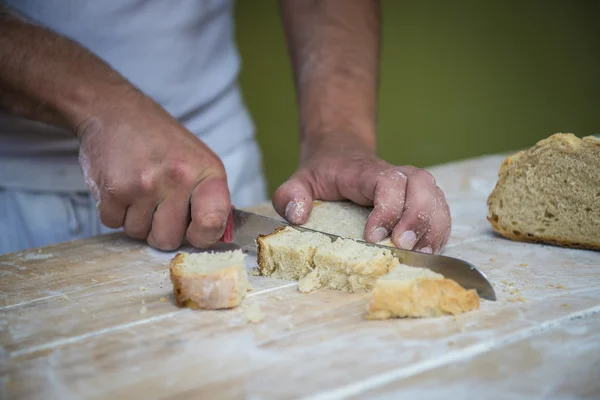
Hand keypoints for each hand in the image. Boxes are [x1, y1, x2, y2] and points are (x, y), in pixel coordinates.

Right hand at [77, 91, 229, 250]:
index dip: (203, 236)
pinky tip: (121, 187)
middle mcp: (177, 179)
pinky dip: (114, 212)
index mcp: (205, 172)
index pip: (212, 222)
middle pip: (169, 239)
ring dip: (136, 220)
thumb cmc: (161, 142)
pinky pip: (113, 224)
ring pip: (139, 234)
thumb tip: (216, 236)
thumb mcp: (198, 161)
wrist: (115, 112)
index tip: (195, 232)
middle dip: (161, 229)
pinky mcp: (113, 190)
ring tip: (139, 191)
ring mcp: (143, 185)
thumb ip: (208, 198)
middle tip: (158, 204)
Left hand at [272, 147, 450, 253]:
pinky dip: (440, 231)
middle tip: (402, 246)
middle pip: (421, 185)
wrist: (340, 157)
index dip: (387, 208)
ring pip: (436, 197)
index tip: (373, 236)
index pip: (387, 181)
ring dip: (434, 227)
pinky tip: (429, 250)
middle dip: (417, 218)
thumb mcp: (298, 181)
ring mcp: (410, 186)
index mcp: (365, 171)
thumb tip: (297, 215)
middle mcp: (395, 174)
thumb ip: (289, 195)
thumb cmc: (322, 174)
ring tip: (421, 254)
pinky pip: (440, 210)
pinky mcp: (419, 199)